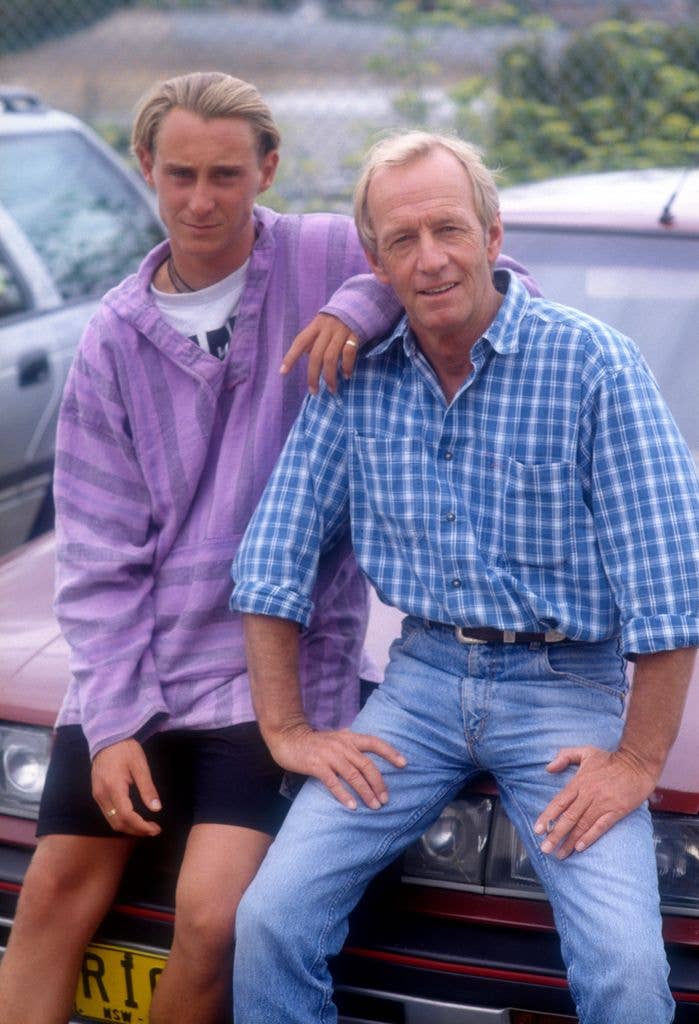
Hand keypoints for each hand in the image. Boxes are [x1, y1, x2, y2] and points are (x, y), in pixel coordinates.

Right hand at [91, 738, 161, 836]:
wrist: (106, 738)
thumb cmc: (126, 749)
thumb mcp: (140, 765)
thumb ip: (147, 788)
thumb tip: (156, 809)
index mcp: (113, 787)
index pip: (126, 816)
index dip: (141, 826)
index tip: (156, 829)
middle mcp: (102, 795)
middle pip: (117, 823)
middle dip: (136, 830)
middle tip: (154, 830)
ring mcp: (97, 795)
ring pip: (111, 821)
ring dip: (129, 828)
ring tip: (146, 827)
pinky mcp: (97, 794)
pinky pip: (108, 814)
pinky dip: (121, 821)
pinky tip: (134, 818)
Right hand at [269, 724, 405, 809]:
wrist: (288, 738)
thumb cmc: (314, 742)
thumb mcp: (336, 738)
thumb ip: (351, 744)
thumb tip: (368, 752)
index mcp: (349, 738)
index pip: (374, 743)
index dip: (390, 752)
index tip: (404, 764)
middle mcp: (342, 745)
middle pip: (366, 765)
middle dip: (378, 783)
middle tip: (385, 799)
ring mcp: (329, 755)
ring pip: (353, 775)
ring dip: (366, 792)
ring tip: (374, 806)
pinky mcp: (316, 765)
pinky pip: (333, 782)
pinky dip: (344, 794)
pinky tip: (352, 806)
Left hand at [280, 313, 359, 393]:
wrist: (359, 303)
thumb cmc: (337, 320)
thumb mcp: (322, 325)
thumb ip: (313, 339)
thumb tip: (305, 354)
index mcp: (315, 325)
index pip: (300, 342)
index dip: (290, 357)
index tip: (283, 372)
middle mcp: (326, 328)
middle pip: (315, 355)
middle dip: (313, 376)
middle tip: (313, 391)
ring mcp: (341, 331)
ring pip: (330, 357)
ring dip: (330, 376)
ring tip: (331, 388)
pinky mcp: (355, 335)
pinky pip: (348, 353)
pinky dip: (346, 366)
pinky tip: (346, 376)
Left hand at [533, 745, 657, 858]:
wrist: (637, 763)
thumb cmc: (610, 759)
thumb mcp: (585, 751)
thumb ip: (565, 756)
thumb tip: (548, 768)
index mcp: (579, 782)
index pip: (559, 802)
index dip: (547, 817)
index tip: (537, 830)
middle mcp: (588, 795)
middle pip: (568, 818)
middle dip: (555, 835)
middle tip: (545, 849)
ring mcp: (603, 804)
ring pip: (582, 825)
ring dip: (570, 841)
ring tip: (560, 854)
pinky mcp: (617, 811)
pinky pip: (601, 826)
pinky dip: (590, 837)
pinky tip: (580, 847)